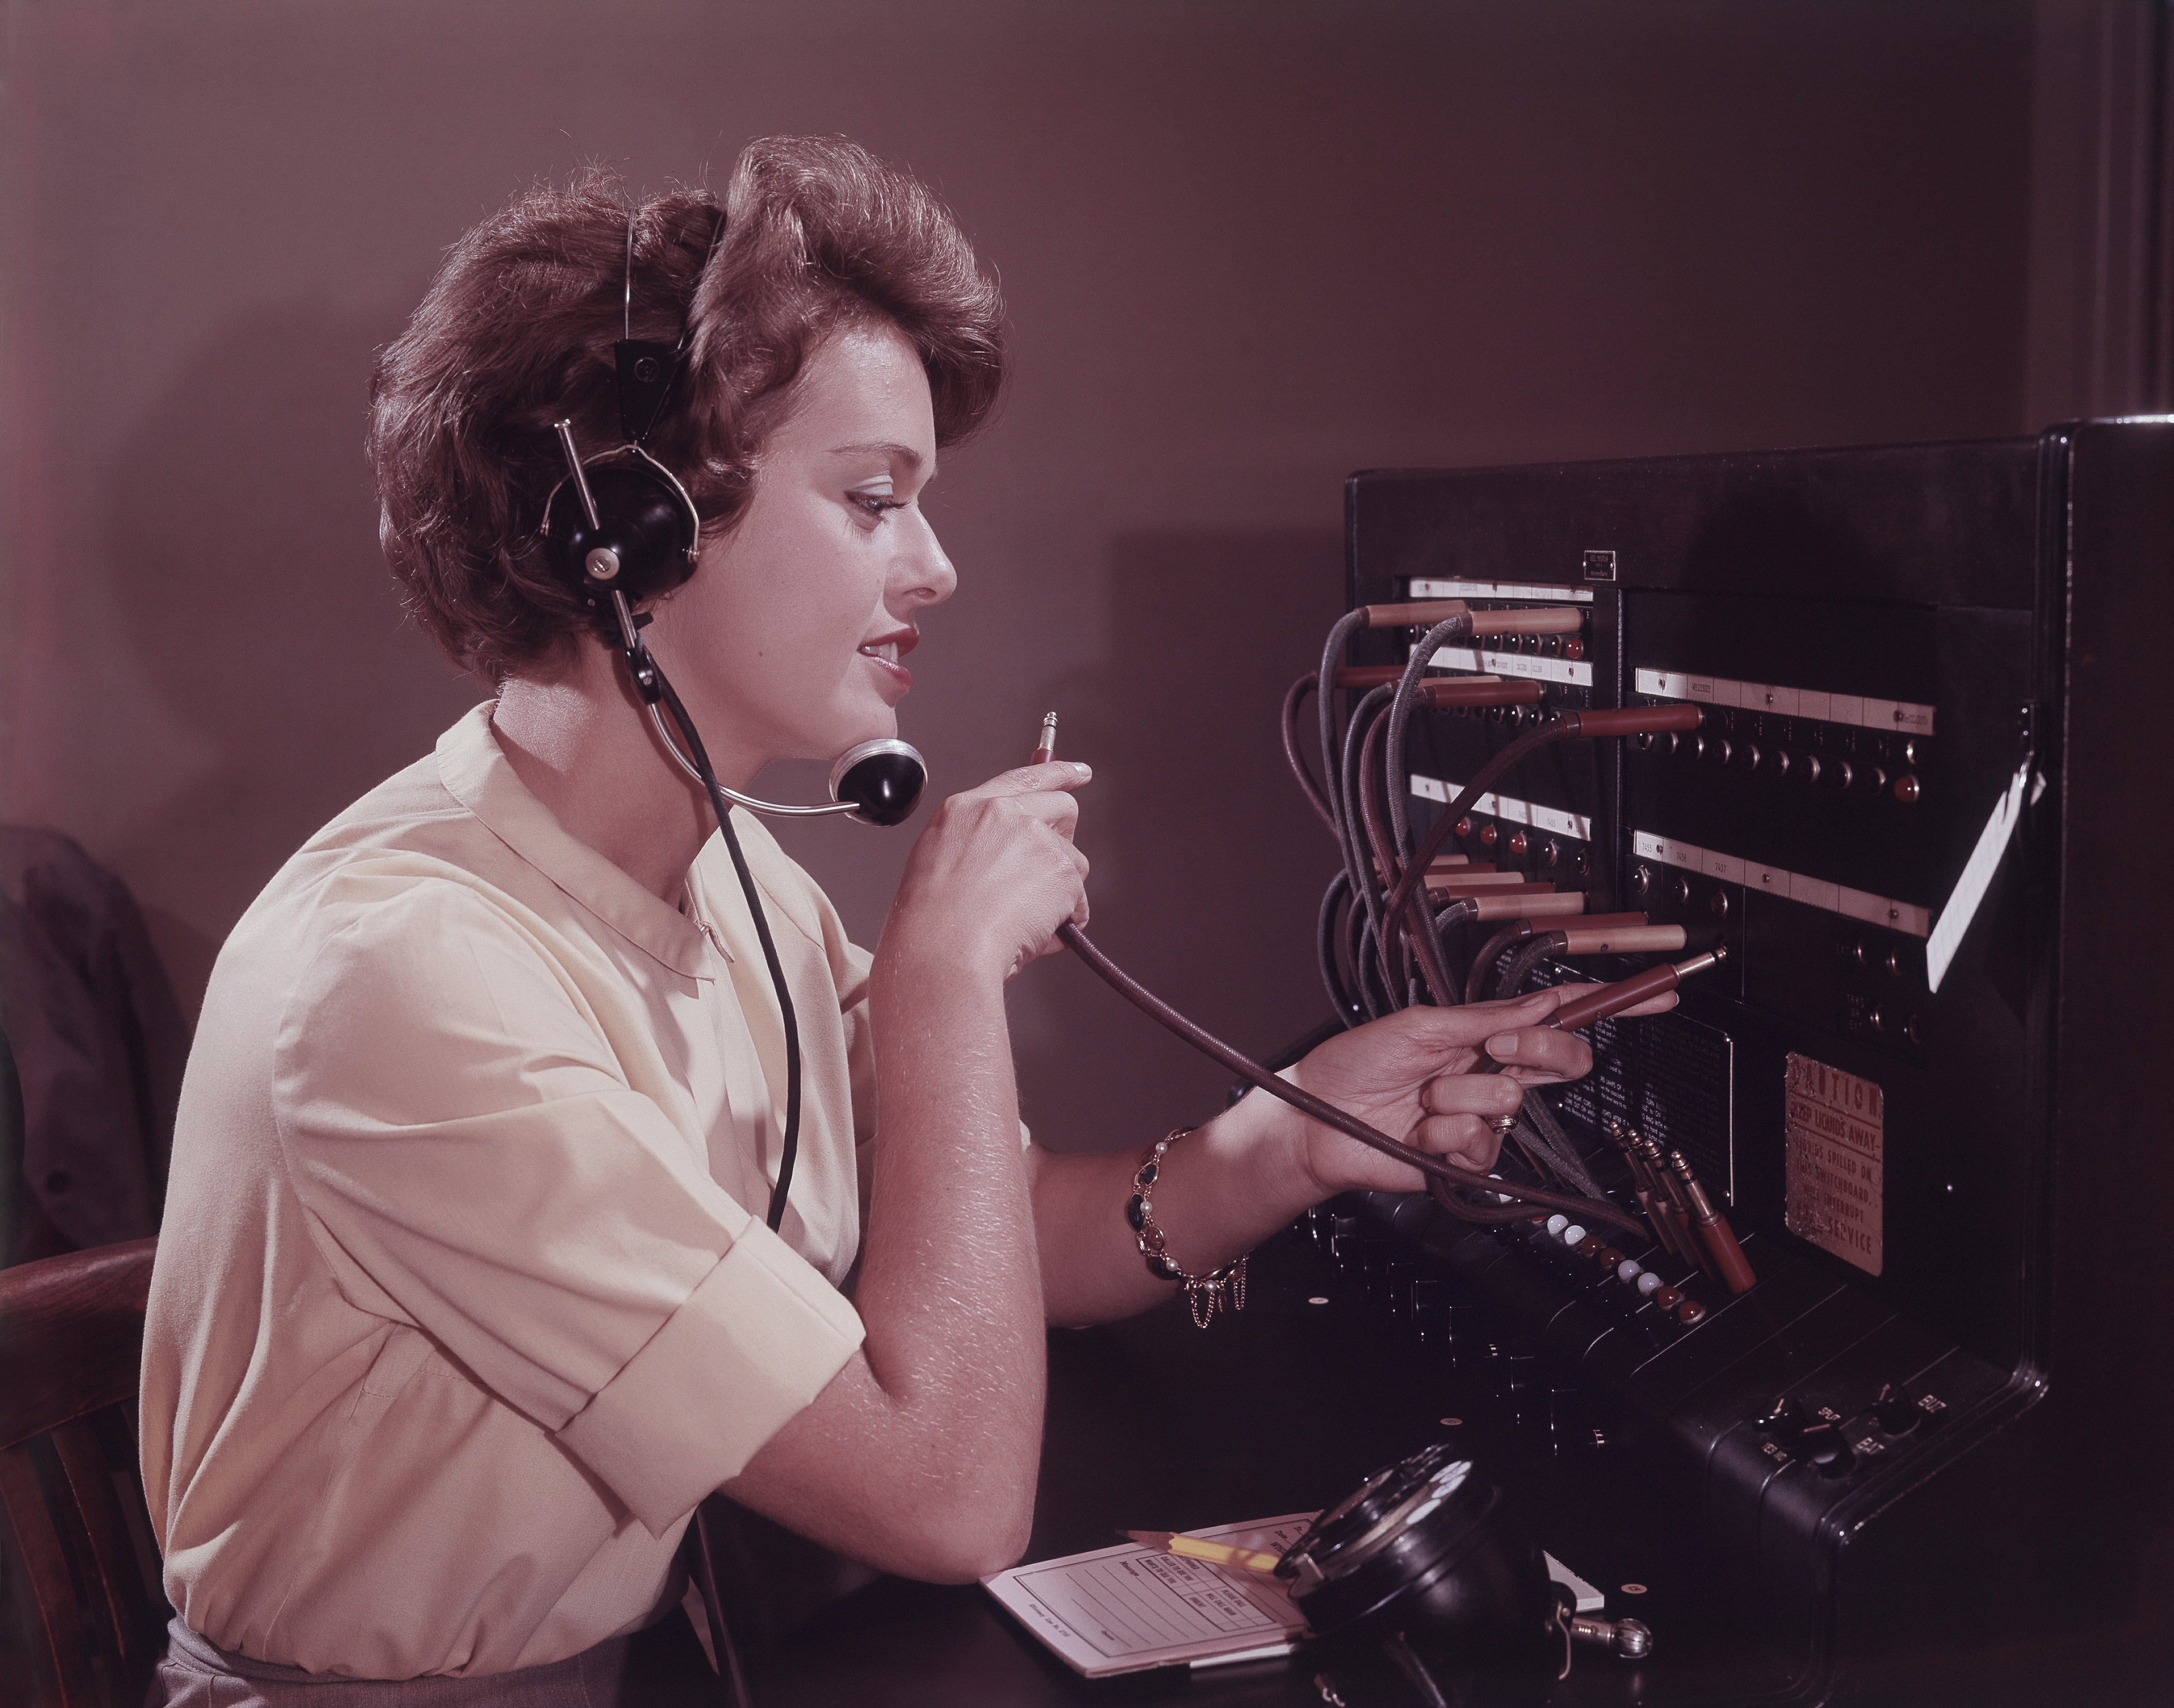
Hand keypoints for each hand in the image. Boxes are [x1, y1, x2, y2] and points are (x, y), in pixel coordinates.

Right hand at [882, 761, 1091, 984]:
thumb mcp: (941, 864)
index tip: (1079, 772)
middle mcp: (1002, 813)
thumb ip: (981, 847)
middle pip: (1061, 807)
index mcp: (965, 809)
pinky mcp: (1060, 868)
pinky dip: (1066, 919)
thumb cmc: (932, 923)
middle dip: (1066, 840)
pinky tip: (1035, 933)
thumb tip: (1014, 863)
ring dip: (1060, 893)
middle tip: (1053, 875)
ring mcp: (1034, 837)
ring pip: (1074, 861)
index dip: (1057, 773)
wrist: (941, 949)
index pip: (1022, 778)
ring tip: (1024, 921)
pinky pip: (1078, 898)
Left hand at [1283, 983, 1674, 1196]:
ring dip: (1457, 1096)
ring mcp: (1480, 1116)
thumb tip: (1542, 1004)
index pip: (1555, 1017)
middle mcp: (1488, 1073)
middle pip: (1558, 1061)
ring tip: (1419, 1099)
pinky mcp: (1468, 1157)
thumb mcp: (1419, 1026)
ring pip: (1509, 1101)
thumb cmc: (1353, 1066)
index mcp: (1480, 1034)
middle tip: (1490, 1051)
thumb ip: (1485, 1019)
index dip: (1606, 1007)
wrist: (1317, 1121)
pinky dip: (1444, 1135)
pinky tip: (1418, 1132)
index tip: (1655, 996)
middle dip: (1532, 1052)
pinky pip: (1482, 1141)